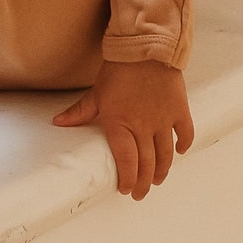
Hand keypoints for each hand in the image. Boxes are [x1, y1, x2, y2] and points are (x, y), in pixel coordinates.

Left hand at [53, 60, 194, 200]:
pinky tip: (179, 152)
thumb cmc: (117, 69)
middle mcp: (142, 126)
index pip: (126, 161)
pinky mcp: (179, 111)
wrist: (144, 49)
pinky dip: (183, 145)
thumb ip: (80, 111)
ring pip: (165, 154)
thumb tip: (57, 122)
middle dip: (144, 182)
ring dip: (162, 170)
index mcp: (119, 123)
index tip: (126, 189)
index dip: (127, 179)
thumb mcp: (96, 92)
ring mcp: (163, 120)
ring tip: (157, 179)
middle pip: (146, 163)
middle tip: (141, 193)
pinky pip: (185, 134)